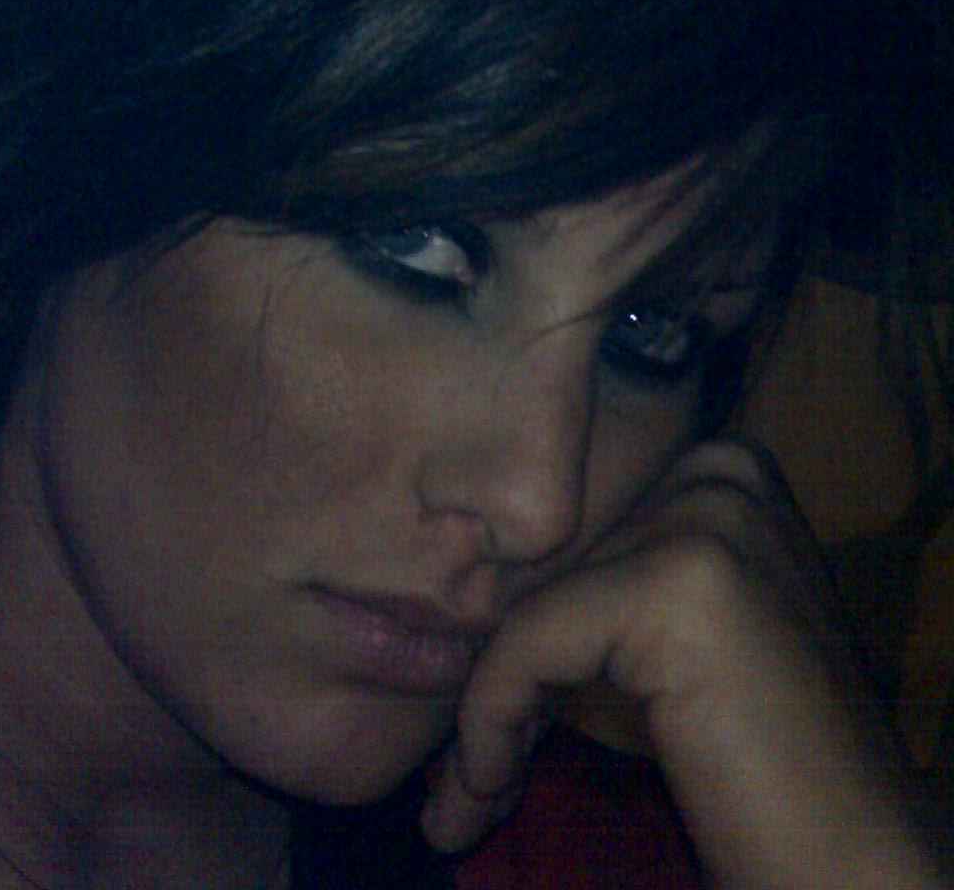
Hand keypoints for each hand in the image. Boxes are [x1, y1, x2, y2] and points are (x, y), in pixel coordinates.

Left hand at [421, 436, 948, 889]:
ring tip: (463, 797)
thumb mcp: (667, 639)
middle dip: (498, 670)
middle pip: (549, 562)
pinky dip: (490, 720)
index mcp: (723, 467)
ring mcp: (707, 518)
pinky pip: (527, 640)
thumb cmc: (757, 759)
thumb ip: (593, 590)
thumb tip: (460, 599)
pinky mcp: (678, 580)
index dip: (518, 625)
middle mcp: (720, 471)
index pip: (574, 533)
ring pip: (531, 602)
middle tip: (464, 771)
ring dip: (486, 708)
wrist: (857, 858)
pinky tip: (484, 789)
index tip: (484, 718)